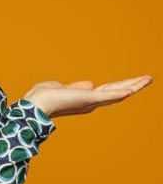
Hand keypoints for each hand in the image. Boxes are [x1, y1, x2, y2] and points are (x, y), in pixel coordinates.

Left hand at [23, 75, 152, 118]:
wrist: (35, 104)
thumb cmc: (43, 96)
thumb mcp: (63, 87)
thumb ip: (77, 87)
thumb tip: (90, 84)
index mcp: (84, 99)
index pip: (106, 91)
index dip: (118, 86)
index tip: (130, 83)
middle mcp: (90, 102)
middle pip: (116, 91)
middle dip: (132, 85)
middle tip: (148, 78)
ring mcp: (91, 101)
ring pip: (117, 93)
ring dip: (134, 85)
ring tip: (148, 79)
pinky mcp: (89, 98)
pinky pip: (109, 95)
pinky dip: (121, 92)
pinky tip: (133, 88)